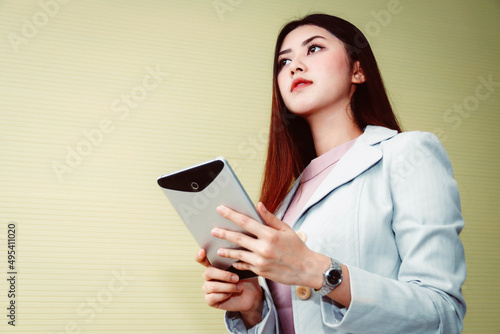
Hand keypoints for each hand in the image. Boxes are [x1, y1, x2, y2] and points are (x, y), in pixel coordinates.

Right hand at [195, 249, 262, 326]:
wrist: (252, 296)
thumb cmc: (246, 280)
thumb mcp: (243, 269)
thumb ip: (236, 261)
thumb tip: (233, 255)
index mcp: (214, 266)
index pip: (202, 259)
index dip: (199, 256)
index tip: (202, 251)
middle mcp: (209, 277)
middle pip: (208, 272)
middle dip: (223, 275)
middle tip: (236, 278)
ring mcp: (208, 288)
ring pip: (211, 286)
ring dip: (227, 287)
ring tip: (238, 287)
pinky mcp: (210, 300)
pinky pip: (212, 297)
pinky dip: (223, 295)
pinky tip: (230, 294)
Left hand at [212, 202, 328, 288]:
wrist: (306, 269)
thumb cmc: (297, 247)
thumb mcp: (286, 229)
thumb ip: (270, 218)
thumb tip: (258, 204)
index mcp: (270, 234)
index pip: (246, 222)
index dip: (231, 215)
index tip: (221, 209)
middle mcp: (263, 248)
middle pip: (238, 238)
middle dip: (224, 233)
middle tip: (213, 230)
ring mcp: (261, 261)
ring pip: (238, 254)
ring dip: (227, 251)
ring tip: (218, 249)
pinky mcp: (261, 271)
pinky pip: (245, 266)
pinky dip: (238, 263)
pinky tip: (233, 261)